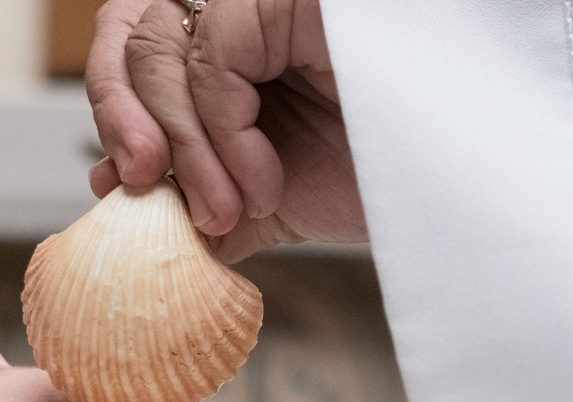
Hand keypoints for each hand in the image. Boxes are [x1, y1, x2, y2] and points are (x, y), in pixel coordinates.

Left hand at [86, 0, 364, 261]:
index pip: (137, 48)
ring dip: (186, 148)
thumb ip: (197, 195)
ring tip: (231, 210)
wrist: (460, 189)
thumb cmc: (380, 179)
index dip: (114, 111)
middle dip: (129, 124)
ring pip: (164, 47)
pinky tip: (264, 183)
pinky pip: (214, 55)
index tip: (120, 188)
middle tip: (146, 193)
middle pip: (135, 37)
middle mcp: (246, 10)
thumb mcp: (270, 198)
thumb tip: (113, 193)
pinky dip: (223, 134)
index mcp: (236, 45)